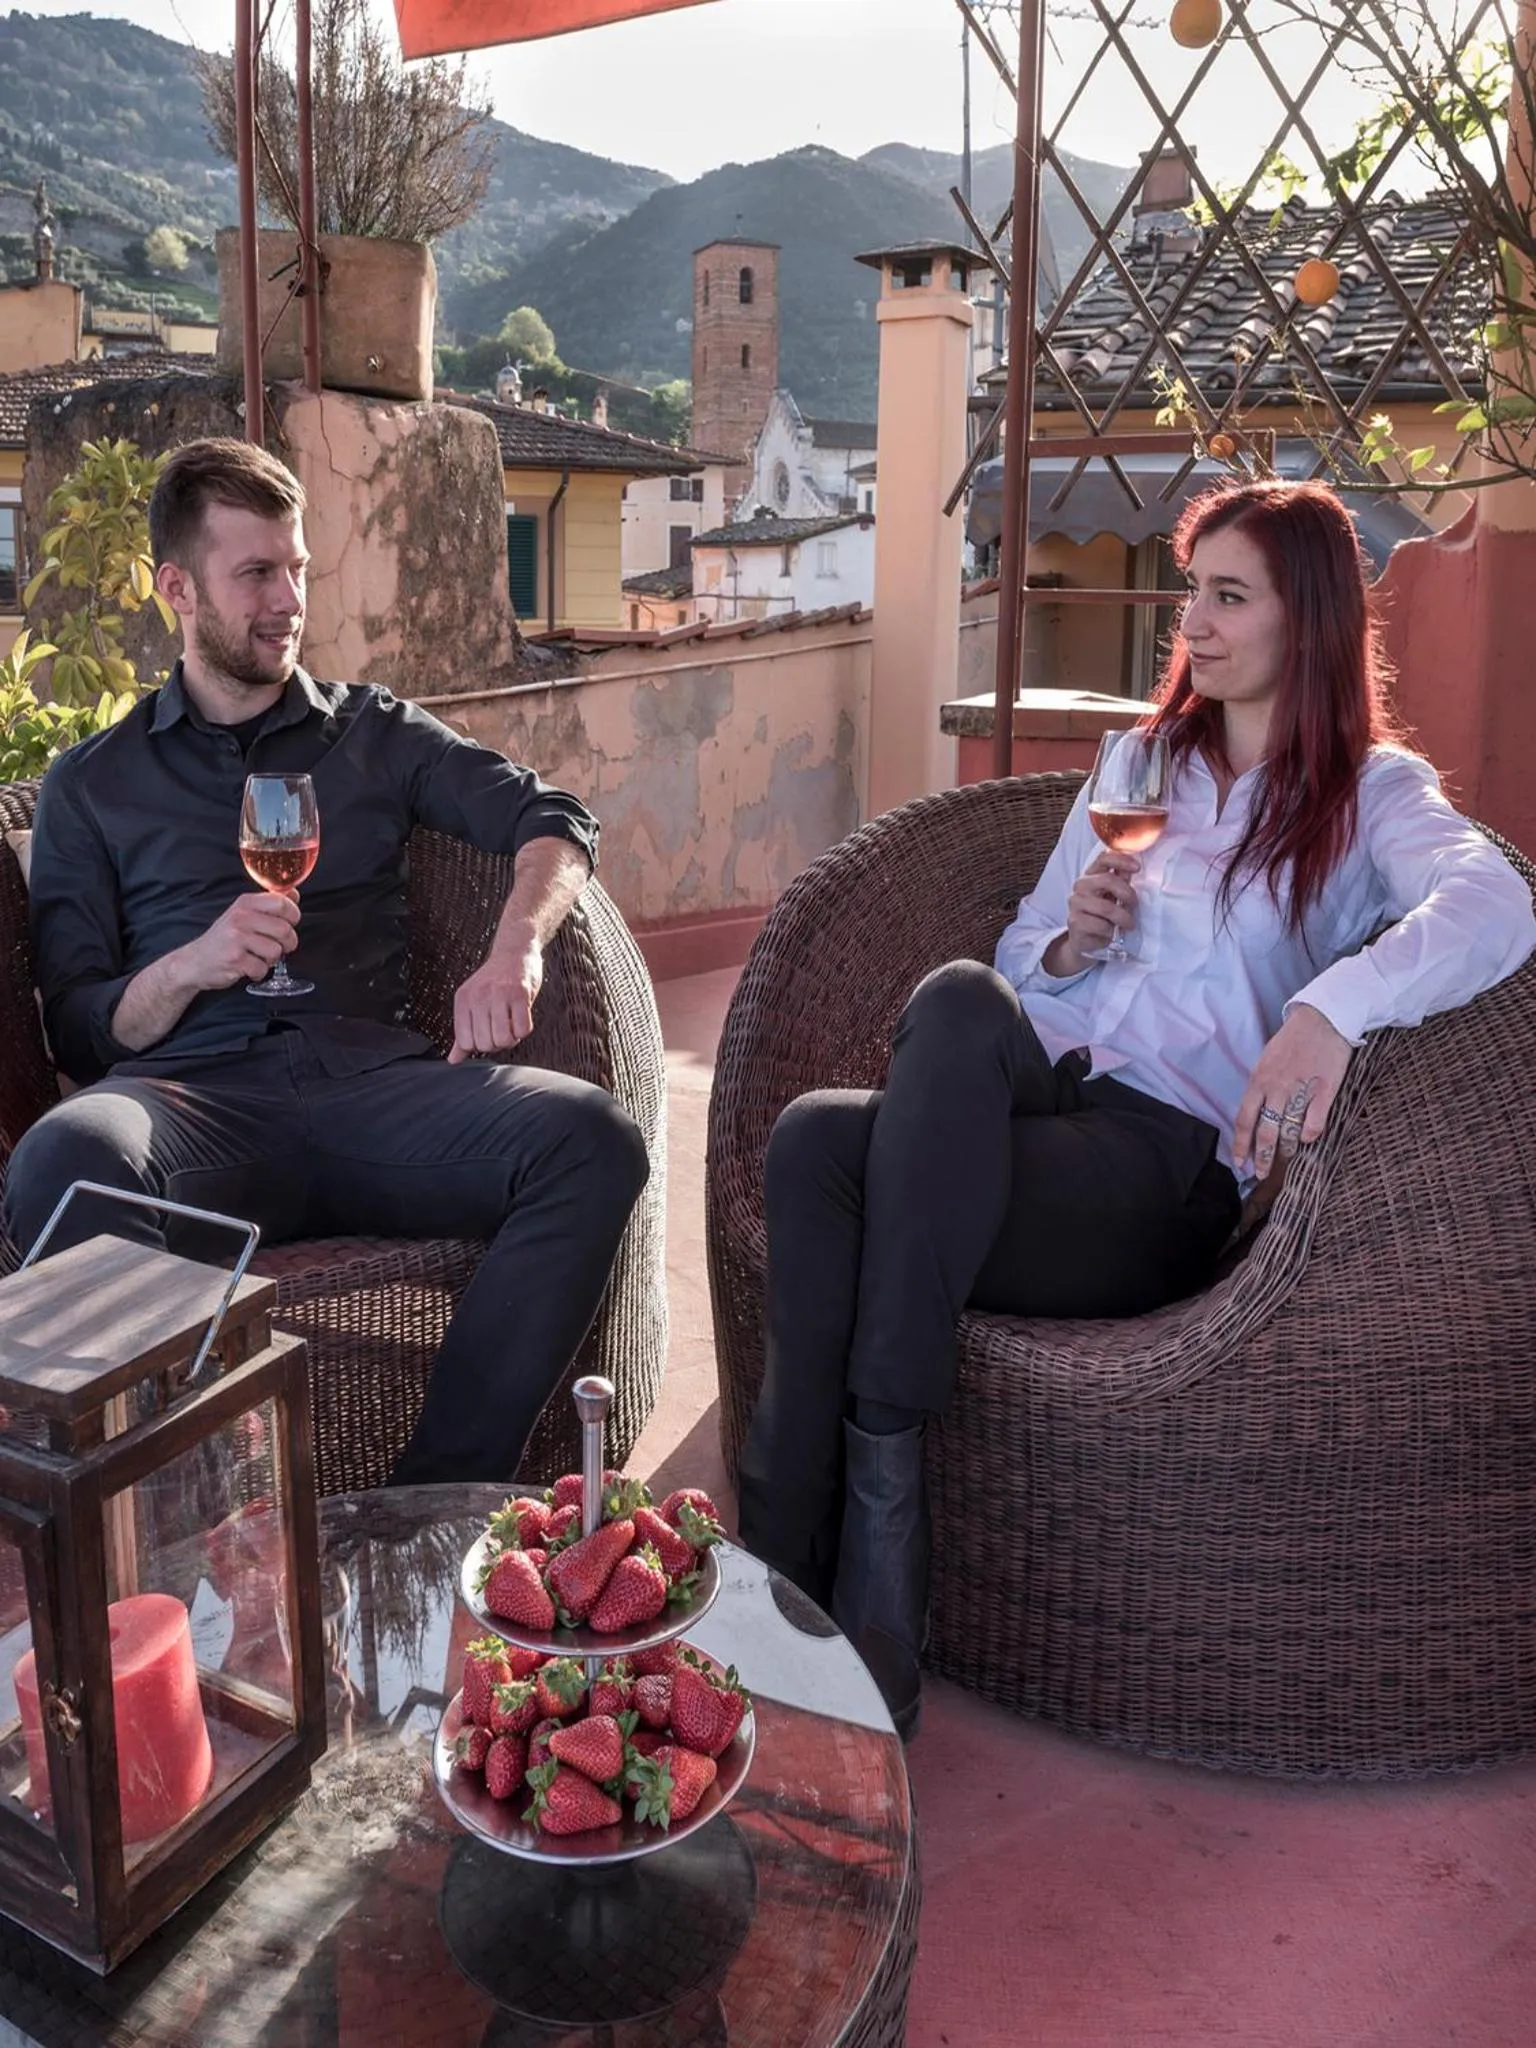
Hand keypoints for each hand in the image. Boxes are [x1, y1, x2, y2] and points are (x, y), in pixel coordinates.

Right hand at [180, 891, 299, 991]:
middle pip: (284, 929)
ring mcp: (236, 938)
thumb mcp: (243, 913)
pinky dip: (259, 972)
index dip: (293, 915)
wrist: (195, 961)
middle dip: (288, 943)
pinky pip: (263, 968)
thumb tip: (294, 894)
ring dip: (272, 959)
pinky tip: (248, 967)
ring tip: (258, 957)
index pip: (282, 903)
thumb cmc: (224, 938)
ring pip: (276, 951)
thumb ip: (269, 904)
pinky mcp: (234, 959)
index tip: (290, 923)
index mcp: (245, 903)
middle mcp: (240, 917)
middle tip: (278, 946)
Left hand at [449, 934, 542, 1062]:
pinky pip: (523, 1029)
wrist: (514, 952)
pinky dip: (524, 1030)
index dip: (479, 1045)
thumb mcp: (471, 1002)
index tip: (486, 1034)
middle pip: (485, 1044)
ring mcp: (500, 995)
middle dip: (496, 1043)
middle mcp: (479, 997)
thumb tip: (453, 1060)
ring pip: (504, 1039)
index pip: (465, 1042)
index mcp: (463, 1000)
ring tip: (511, 1025)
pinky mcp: (520, 994)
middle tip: (502, 1029)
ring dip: (511, 1039)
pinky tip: (521, 1018)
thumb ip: (462, 1032)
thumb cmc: (493, 980)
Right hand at [1044, 851, 1140, 975]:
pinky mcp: (1075, 923)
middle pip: (1107, 880)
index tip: (1137, 868)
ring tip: (1128, 924)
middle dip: (1127, 893)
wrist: (1083, 939)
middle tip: (1134, 904)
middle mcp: (1080, 886)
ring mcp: (1075, 904)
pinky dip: (1111, 931)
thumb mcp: (1113, 895)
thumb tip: (1132, 867)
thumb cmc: (1101, 914)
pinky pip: (1101, 926)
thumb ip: (1121, 881)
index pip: (1103, 858)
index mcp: (1091, 875)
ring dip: (1123, 918)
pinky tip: (1110, 933)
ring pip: (1106, 908)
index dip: (1121, 860)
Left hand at [1234, 1003, 1351, 1180]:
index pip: (1244, 1119)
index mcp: (1259, 1081)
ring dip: (1286, 1151)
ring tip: (1285, 1163)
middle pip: (1265, 1131)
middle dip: (1262, 1157)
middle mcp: (1276, 1088)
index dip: (1241, 1144)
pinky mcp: (1324, 1089)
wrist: (1322, 1018)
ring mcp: (1300, 1089)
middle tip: (1260, 1174)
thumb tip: (1256, 1111)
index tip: (1239, 1162)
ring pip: (1289, 1130)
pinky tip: (1308, 1140)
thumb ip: (1261, 1086)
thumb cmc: (1292, 1040)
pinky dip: (1310, 1134)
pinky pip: (1315, 1120)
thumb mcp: (1267, 1060)